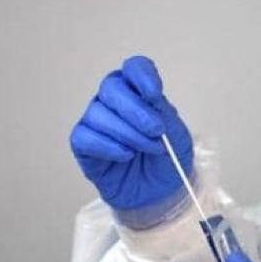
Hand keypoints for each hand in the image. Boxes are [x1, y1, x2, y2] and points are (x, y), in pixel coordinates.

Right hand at [69, 56, 192, 211]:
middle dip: (136, 110)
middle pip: (112, 87)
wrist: (159, 192)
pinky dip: (108, 146)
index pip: (134, 68)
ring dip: (128, 133)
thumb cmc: (166, 158)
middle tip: (156, 130)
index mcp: (138, 90)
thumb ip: (163, 114)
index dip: (142, 76)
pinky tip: (126, 156)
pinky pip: (85, 137)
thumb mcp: (176, 134)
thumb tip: (149, 100)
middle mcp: (113, 101)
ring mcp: (96, 121)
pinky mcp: (83, 144)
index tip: (154, 94)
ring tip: (149, 149)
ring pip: (99, 113)